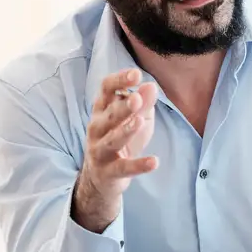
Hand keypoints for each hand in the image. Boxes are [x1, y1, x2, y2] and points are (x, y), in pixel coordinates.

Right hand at [73, 68, 158, 231]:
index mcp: (102, 110)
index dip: (119, 81)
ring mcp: (100, 150)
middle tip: (137, 99)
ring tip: (140, 122)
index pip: (106, 90)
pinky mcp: (109, 171)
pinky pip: (124, 168)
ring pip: (112, 140)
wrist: (100, 178)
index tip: (136, 74)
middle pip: (108, 115)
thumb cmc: (119, 139)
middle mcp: (97, 128)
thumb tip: (151, 86)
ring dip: (125, 131)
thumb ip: (143, 103)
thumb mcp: (135, 118)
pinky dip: (139, 166)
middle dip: (122, 107)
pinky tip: (154, 162)